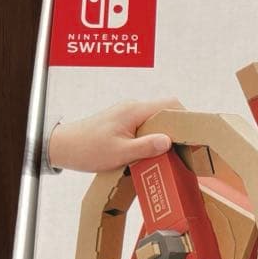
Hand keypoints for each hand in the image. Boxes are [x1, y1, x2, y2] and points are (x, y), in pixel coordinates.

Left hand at [48, 98, 181, 171]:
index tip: (194, 134)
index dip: (186, 116)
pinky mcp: (124, 123)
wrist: (63, 147)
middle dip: (178, 129)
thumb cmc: (88, 149)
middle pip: (166, 112)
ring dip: (164, 136)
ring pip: (156, 121)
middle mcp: (132, 108)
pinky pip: (146, 127)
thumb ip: (145, 146)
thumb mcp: (119, 153)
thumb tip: (168, 140)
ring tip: (170, 154)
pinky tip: (153, 154)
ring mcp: (128, 115)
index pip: (170, 104)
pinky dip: (153, 138)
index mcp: (134, 111)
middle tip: (186, 148)